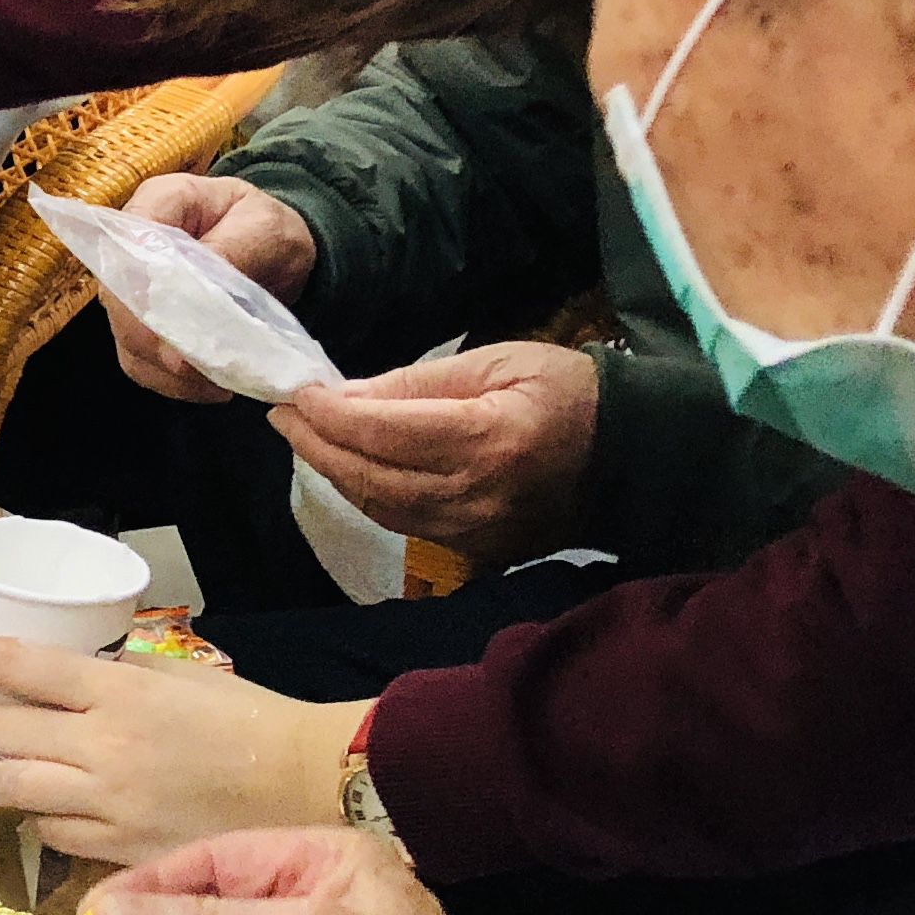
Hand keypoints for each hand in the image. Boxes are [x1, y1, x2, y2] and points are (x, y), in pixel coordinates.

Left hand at [0, 636, 360, 864]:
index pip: (14, 667)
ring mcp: (110, 806)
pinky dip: (35, 819)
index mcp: (117, 691)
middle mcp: (103, 747)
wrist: (311, 788)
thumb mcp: (180, 676)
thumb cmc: (252, 721)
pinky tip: (27, 811)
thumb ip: (116, 676)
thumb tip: (64, 679)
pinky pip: (57, 835)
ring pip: (14, 792)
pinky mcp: (124, 853)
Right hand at [108, 176, 317, 402]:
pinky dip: (172, 383)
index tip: (177, 332)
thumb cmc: (269, 228)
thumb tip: (195, 294)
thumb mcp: (265, 228)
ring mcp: (132, 290)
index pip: (124, 248)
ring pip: (126, 339)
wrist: (277, 248)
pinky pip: (142, 363)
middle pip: (118, 302)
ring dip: (166, 370)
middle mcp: (130, 248)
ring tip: (215, 383)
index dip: (141, 294)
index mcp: (157, 205)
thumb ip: (232, 251)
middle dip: (156, 342)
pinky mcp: (143, 326)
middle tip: (199, 369)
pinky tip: (209, 387)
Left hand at [273, 342, 598, 562]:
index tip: (295, 392)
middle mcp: (476, 496)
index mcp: (487, 439)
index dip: (329, 414)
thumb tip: (344, 395)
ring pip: (380, 507)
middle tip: (283, 414)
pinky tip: (347, 467)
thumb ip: (418, 382)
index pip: (382, 433)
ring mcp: (476, 532)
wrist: (631, 457)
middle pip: (370, 477)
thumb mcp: (497, 361)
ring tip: (304, 437)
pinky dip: (367, 495)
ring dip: (333, 473)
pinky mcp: (477, 552)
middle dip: (316, 445)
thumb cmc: (567, 392)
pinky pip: (404, 524)